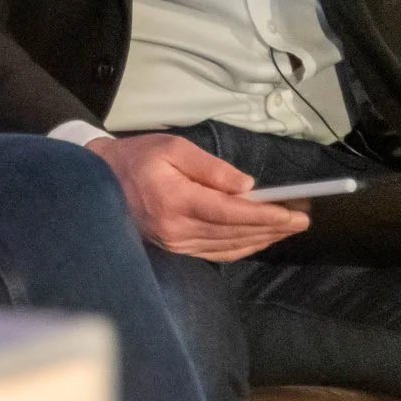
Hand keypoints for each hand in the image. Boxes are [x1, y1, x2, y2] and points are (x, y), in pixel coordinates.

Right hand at [85, 133, 308, 260]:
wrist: (98, 181)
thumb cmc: (137, 158)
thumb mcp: (173, 147)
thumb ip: (211, 167)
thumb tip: (247, 187)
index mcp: (176, 200)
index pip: (231, 213)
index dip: (266, 216)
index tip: (294, 215)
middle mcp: (177, 228)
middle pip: (236, 233)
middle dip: (273, 228)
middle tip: (302, 219)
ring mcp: (175, 243)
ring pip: (230, 246)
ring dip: (262, 239)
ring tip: (287, 228)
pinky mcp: (175, 247)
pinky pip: (217, 253)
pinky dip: (243, 247)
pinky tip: (259, 238)